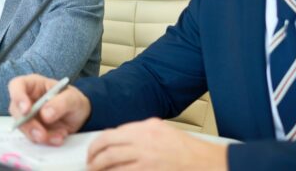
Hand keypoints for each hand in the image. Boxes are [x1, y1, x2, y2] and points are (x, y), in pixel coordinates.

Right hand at [8, 74, 91, 145]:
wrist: (78, 117)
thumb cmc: (73, 101)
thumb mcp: (73, 98)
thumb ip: (61, 103)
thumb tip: (45, 114)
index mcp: (33, 84)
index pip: (17, 85)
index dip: (18, 96)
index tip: (26, 110)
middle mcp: (27, 99)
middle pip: (16, 110)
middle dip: (28, 124)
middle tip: (42, 134)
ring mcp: (28, 116)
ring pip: (23, 127)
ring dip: (38, 135)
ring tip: (58, 136)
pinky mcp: (32, 129)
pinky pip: (33, 137)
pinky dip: (46, 140)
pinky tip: (58, 138)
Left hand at [87, 118, 226, 170]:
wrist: (205, 163)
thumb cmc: (186, 150)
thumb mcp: (162, 130)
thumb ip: (140, 133)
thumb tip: (119, 139)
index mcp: (145, 128)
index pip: (111, 134)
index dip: (97, 145)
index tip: (94, 151)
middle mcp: (143, 141)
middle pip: (106, 148)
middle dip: (93, 158)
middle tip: (90, 164)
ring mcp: (145, 159)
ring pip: (111, 163)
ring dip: (99, 169)